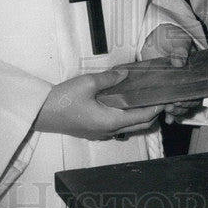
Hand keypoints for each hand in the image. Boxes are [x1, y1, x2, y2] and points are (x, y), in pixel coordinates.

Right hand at [34, 69, 163, 139]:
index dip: (157, 108)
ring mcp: (100, 134)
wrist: (41, 114)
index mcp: (111, 121)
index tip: (166, 98)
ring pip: (128, 127)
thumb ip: (110, 78)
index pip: (143, 117)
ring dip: (138, 115)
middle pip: (139, 125)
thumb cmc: (63, 99)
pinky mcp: (93, 131)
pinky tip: (122, 102)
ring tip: (143, 97)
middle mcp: (109, 131)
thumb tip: (126, 73)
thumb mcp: (88, 83)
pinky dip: (125, 116)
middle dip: (152, 112)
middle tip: (158, 96)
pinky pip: (116, 126)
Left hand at [140, 24, 198, 119]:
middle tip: (172, 105)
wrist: (158, 37)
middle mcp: (190, 80)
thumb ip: (180, 50)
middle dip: (183, 106)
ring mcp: (178, 86)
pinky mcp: (166, 89)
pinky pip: (172, 104)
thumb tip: (179, 61)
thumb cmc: (173, 37)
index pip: (201, 89)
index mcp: (198, 70)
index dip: (195, 98)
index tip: (183, 99)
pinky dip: (171, 115)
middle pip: (192, 100)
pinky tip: (168, 119)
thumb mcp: (179, 41)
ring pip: (183, 105)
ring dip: (177, 111)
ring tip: (168, 109)